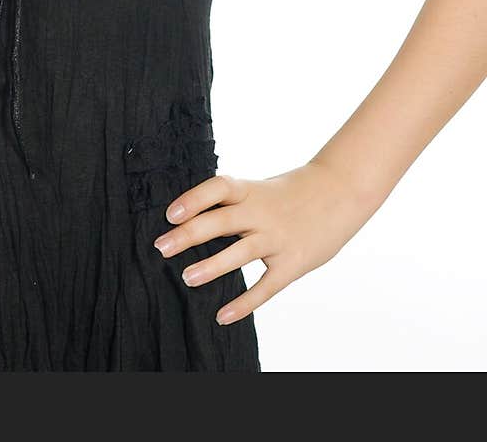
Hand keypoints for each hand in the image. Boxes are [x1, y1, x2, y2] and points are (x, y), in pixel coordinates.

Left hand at [152, 159, 372, 324]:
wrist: (341, 190)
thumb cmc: (293, 191)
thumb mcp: (262, 188)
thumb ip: (234, 204)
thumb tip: (193, 221)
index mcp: (252, 190)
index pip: (218, 188)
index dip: (193, 199)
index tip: (170, 214)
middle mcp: (262, 212)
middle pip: (220, 222)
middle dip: (188, 235)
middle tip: (161, 247)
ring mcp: (278, 238)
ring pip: (240, 254)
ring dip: (211, 266)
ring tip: (187, 278)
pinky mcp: (293, 263)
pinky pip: (266, 287)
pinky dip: (244, 304)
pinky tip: (223, 315)